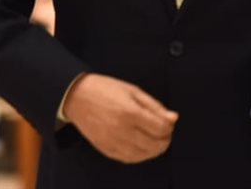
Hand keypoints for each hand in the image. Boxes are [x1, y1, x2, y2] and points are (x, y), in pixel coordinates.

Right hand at [62, 73, 177, 162]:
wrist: (78, 97)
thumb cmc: (104, 90)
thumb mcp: (133, 90)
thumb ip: (154, 106)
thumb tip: (172, 118)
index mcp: (130, 112)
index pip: (160, 129)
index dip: (169, 127)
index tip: (169, 123)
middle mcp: (122, 130)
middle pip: (155, 145)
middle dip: (165, 139)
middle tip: (164, 132)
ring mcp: (113, 142)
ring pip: (143, 155)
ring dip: (154, 150)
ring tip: (155, 140)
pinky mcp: (107, 149)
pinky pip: (129, 159)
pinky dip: (140, 155)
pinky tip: (142, 147)